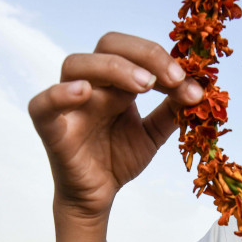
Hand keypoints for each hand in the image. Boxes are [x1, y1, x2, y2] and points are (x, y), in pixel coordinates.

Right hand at [28, 32, 202, 224]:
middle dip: (144, 56)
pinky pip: (42, 104)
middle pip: (108, 46)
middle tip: (173, 77)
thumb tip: (199, 91)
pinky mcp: (50, 127)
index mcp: (116, 81)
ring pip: (77, 65)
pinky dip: (59, 94)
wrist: (98, 196)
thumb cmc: (119, 158)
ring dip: (114, 69)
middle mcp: (92, 84)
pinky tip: (83, 91)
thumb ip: (172, 112)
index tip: (189, 80)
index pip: (135, 52)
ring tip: (144, 85)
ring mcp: (69, 103)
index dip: (163, 60)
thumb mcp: (154, 133)